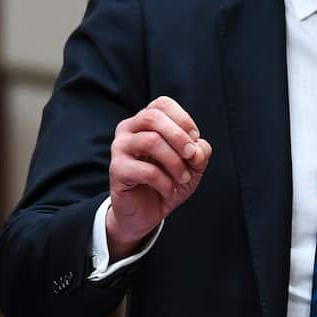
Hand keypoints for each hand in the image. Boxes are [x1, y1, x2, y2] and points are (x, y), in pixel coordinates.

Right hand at [106, 96, 211, 258]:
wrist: (146, 213)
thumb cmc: (168, 181)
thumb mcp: (192, 165)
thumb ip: (199, 152)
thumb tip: (196, 149)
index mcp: (145, 121)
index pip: (162, 104)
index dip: (183, 119)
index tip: (195, 139)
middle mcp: (128, 129)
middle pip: (152, 117)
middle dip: (179, 136)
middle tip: (191, 156)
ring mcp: (120, 148)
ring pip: (150, 141)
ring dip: (174, 162)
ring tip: (183, 178)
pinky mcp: (117, 170)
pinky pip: (146, 170)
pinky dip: (165, 182)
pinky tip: (169, 191)